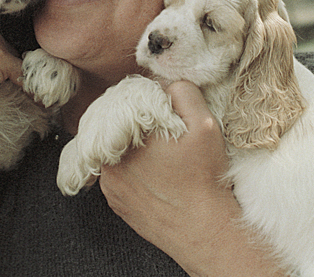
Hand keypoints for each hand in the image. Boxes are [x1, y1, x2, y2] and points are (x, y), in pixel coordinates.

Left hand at [99, 81, 284, 276]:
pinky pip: (116, 171)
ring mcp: (108, 182)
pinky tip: (154, 172)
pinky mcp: (114, 199)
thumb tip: (163, 82)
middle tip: (163, 130)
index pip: (124, 98)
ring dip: (131, 144)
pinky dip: (131, 167)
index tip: (163, 107)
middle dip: (136, 120)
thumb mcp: (203, 123)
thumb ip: (181, 91)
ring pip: (115, 147)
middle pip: (115, 122)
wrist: (204, 230)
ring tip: (160, 153)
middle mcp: (109, 157)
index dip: (145, 98)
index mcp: (125, 133)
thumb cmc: (205, 177)